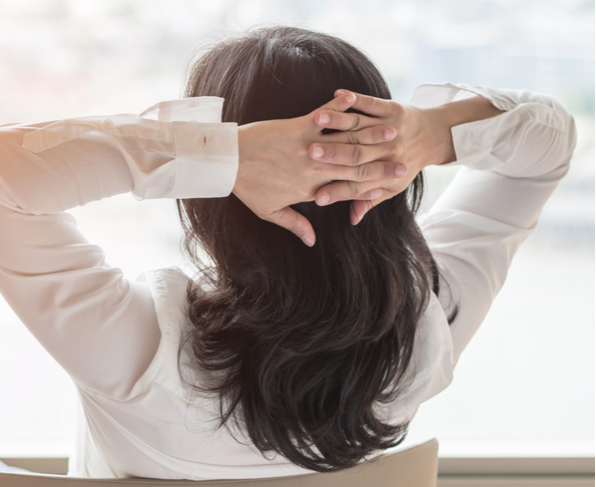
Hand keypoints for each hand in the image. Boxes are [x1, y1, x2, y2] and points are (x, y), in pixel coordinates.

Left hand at [234, 92, 404, 245]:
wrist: (225, 161)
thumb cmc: (246, 186)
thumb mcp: (269, 211)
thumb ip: (295, 224)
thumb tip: (311, 241)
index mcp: (310, 190)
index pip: (347, 190)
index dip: (372, 189)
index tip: (392, 187)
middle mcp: (314, 170)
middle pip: (355, 167)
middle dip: (382, 164)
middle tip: (405, 161)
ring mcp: (308, 147)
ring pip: (346, 142)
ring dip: (371, 134)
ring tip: (393, 130)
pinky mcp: (298, 126)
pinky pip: (325, 116)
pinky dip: (341, 108)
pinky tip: (356, 100)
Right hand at [308, 90, 456, 223]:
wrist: (436, 136)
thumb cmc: (407, 164)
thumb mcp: (391, 187)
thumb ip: (368, 200)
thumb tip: (352, 219)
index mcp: (383, 174)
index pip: (356, 185)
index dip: (337, 192)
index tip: (316, 197)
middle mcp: (386, 152)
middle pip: (356, 155)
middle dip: (333, 154)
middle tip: (309, 154)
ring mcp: (389, 129)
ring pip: (360, 127)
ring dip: (338, 122)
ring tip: (318, 120)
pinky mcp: (392, 110)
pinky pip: (372, 104)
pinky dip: (356, 99)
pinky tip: (338, 94)